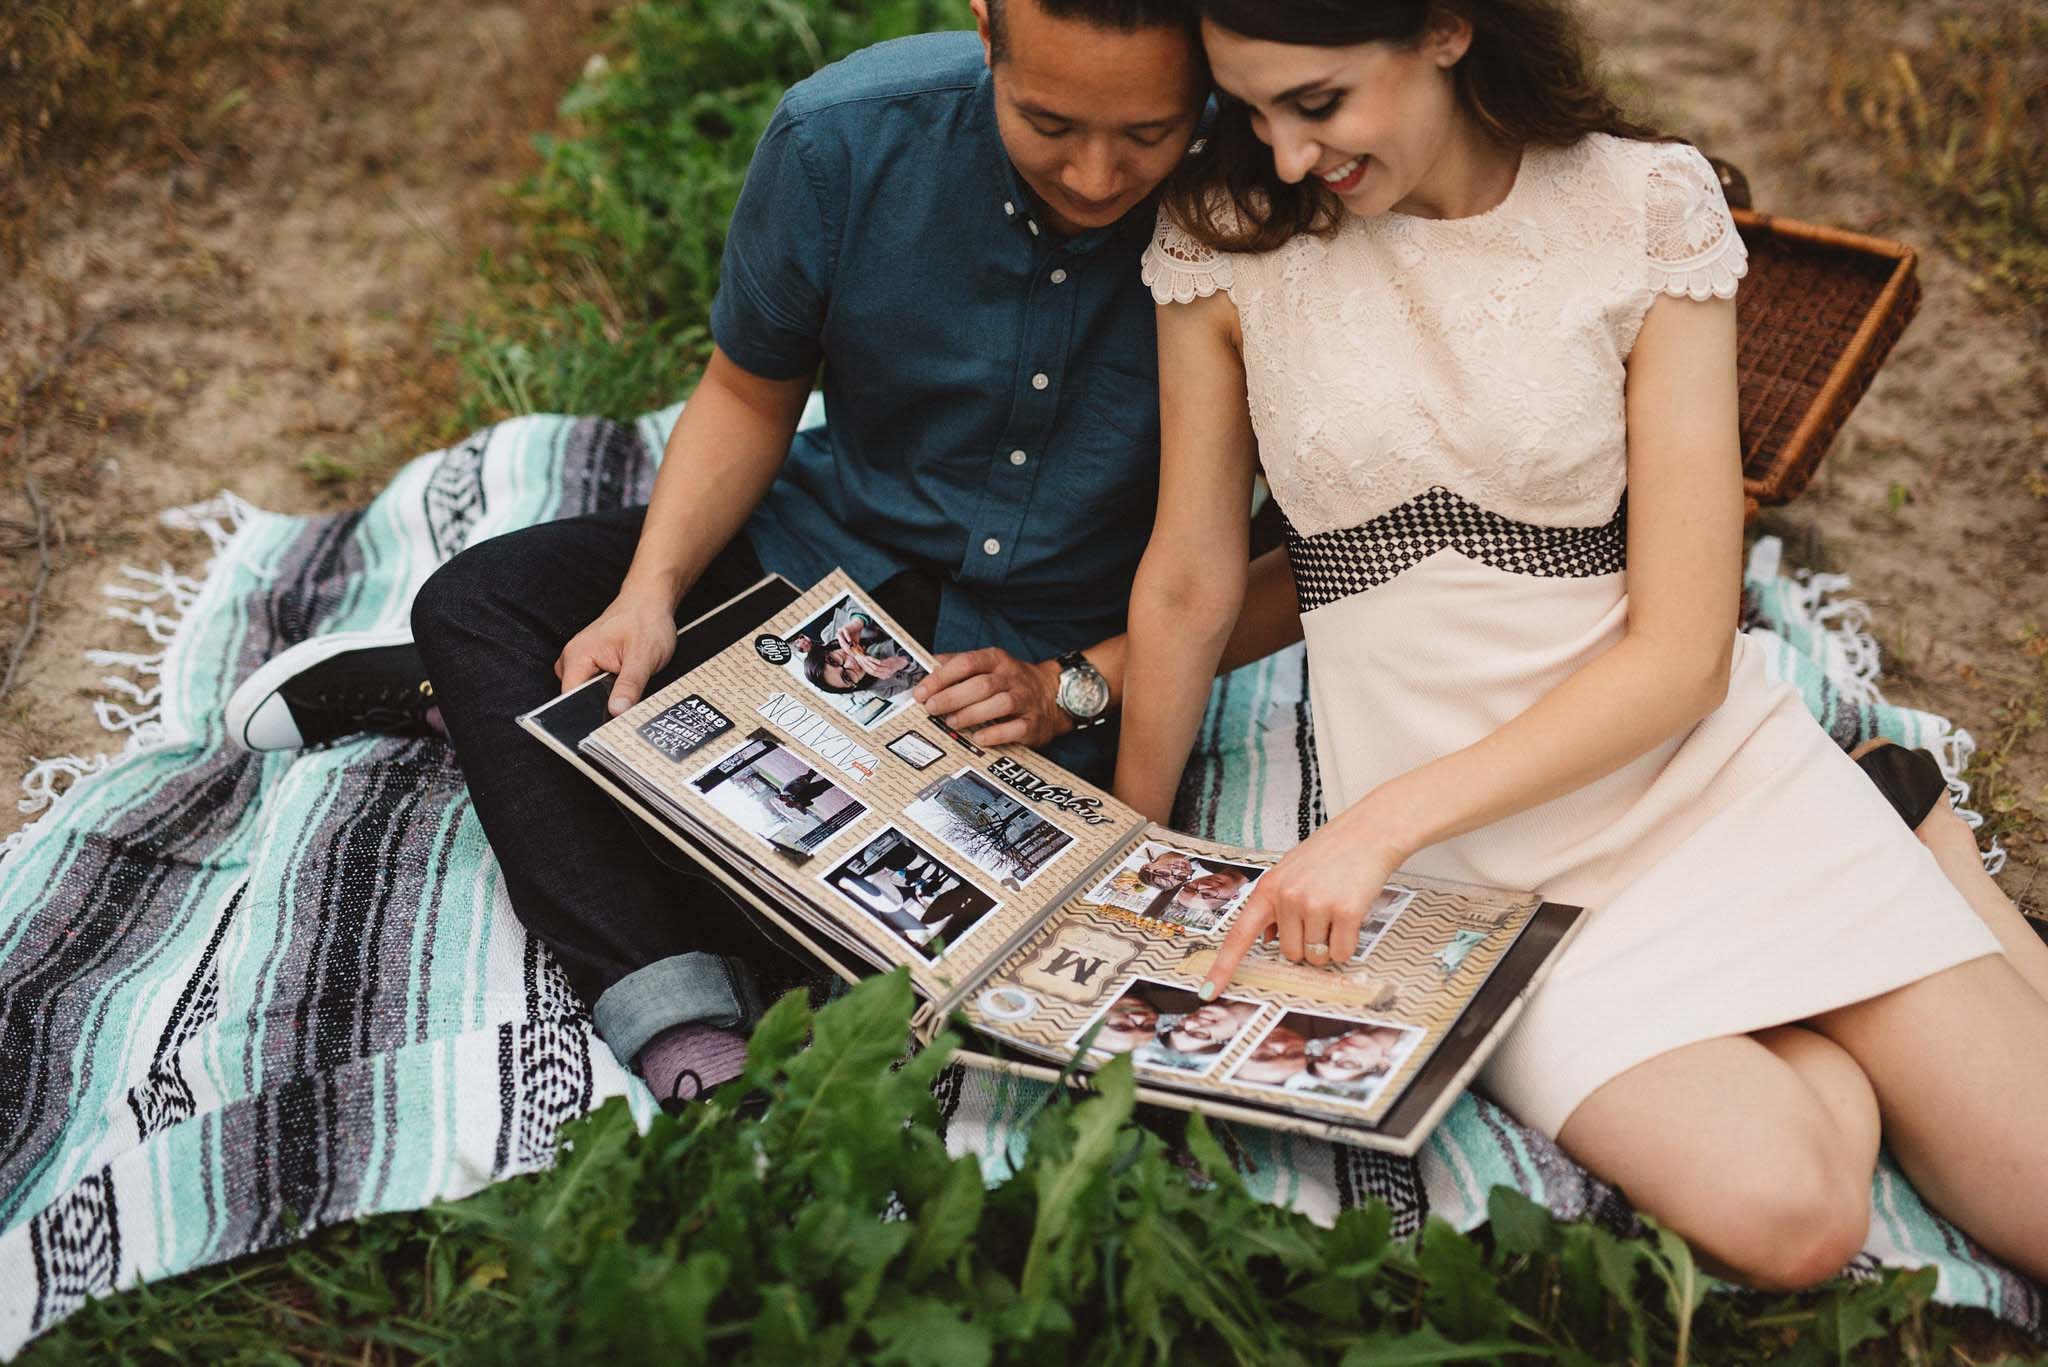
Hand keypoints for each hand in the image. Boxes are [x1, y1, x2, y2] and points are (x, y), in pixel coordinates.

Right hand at [555, 587, 679, 715]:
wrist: (649, 602)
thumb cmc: (646, 621)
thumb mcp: (643, 657)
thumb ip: (629, 686)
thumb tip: (617, 711)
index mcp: (577, 656)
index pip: (570, 699)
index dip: (587, 715)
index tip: (606, 722)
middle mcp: (572, 658)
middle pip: (576, 698)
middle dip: (600, 705)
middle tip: (624, 701)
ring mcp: (580, 660)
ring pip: (585, 693)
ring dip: (605, 696)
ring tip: (626, 685)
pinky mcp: (590, 662)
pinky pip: (592, 684)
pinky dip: (607, 688)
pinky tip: (623, 682)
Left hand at [912, 647, 1068, 747]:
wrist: (1052, 694)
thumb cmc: (1009, 682)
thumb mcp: (987, 665)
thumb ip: (956, 665)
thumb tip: (925, 667)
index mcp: (996, 660)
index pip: (966, 663)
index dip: (941, 678)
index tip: (921, 692)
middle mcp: (1012, 677)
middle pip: (981, 684)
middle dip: (952, 697)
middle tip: (931, 708)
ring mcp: (1025, 700)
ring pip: (999, 704)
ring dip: (971, 714)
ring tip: (951, 722)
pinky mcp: (1034, 723)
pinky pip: (1016, 728)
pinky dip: (996, 734)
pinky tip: (978, 738)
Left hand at [1201, 807, 1409, 998]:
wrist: (1367, 834)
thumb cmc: (1329, 854)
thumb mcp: (1289, 872)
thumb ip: (1274, 904)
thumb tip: (1264, 937)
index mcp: (1268, 888)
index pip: (1239, 935)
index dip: (1222, 967)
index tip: (1208, 991)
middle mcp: (1287, 897)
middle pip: (1289, 954)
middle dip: (1306, 943)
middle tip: (1320, 914)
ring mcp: (1315, 904)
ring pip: (1315, 957)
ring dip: (1328, 944)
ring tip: (1335, 911)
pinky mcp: (1344, 912)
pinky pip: (1340, 953)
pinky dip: (1347, 944)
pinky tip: (1350, 917)